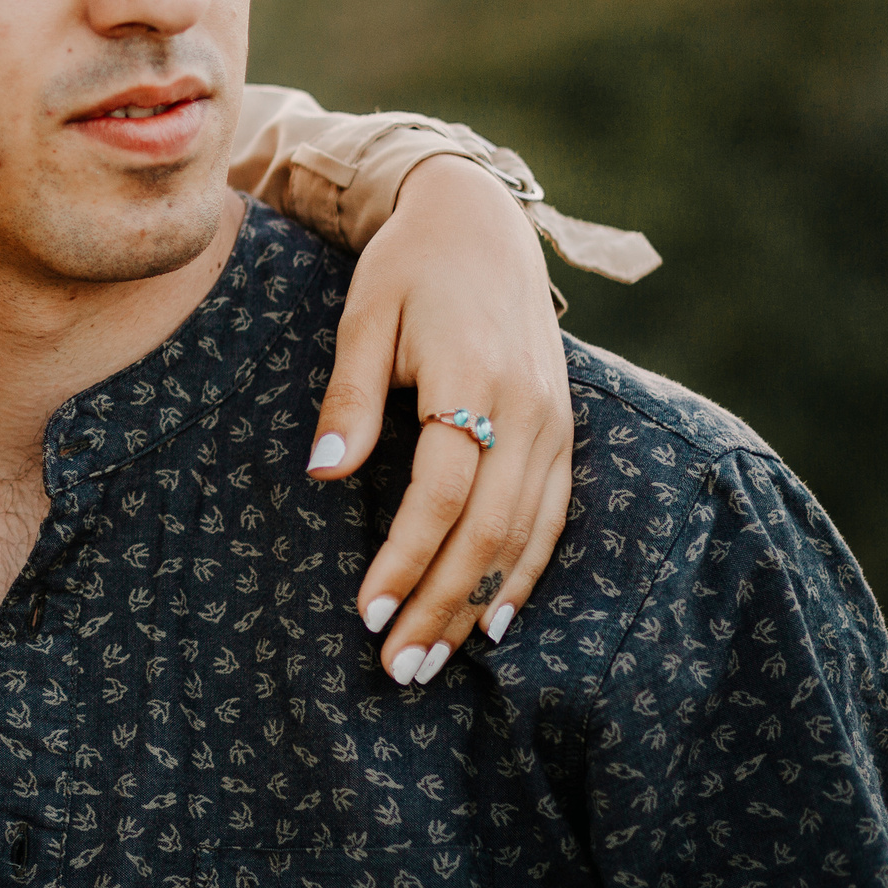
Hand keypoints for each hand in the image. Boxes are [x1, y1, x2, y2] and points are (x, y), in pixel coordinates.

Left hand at [304, 154, 573, 682]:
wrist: (479, 219)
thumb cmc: (407, 268)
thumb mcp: (363, 316)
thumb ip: (350, 395)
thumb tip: (324, 471)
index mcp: (477, 378)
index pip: (442, 493)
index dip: (405, 558)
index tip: (365, 613)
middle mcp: (531, 408)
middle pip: (490, 529)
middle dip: (443, 605)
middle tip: (399, 668)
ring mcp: (556, 422)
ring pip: (527, 534)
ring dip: (482, 602)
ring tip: (436, 659)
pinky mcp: (564, 429)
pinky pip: (552, 516)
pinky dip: (524, 570)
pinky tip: (494, 616)